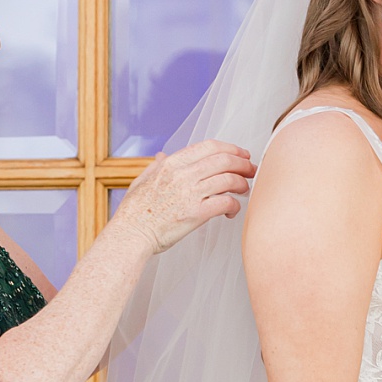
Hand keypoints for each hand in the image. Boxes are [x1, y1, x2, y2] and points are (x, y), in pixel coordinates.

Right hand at [119, 141, 256, 252]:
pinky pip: (226, 202)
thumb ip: (156, 166)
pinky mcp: (196, 213)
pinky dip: (234, 205)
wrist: (130, 235)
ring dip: (242, 184)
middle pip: (224, 160)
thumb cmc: (135, 212)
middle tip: (251, 170)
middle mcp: (182, 174)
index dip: (232, 148)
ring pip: (229, 180)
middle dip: (243, 164)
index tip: (242, 154)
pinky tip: (232, 211)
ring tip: (244, 190)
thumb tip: (162, 155)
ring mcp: (190, 193)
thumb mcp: (142, 180)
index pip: (210, 146)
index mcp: (171, 163)